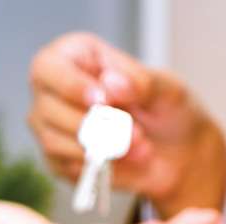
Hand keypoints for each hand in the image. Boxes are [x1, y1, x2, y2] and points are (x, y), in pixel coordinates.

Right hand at [27, 32, 225, 217]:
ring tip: (141, 147)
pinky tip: (127, 160)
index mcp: (74, 56)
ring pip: (54, 141)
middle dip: (96, 126)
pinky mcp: (58, 160)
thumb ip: (141, 83)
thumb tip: (110, 84)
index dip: (71, 85)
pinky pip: (66, 167)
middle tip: (137, 133)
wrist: (177, 153)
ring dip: (101, 149)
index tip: (103, 101)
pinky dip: (100, 166)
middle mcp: (53, 89)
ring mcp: (51, 127)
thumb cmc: (167, 109)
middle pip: (48, 108)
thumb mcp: (167, 89)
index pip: (49, 67)